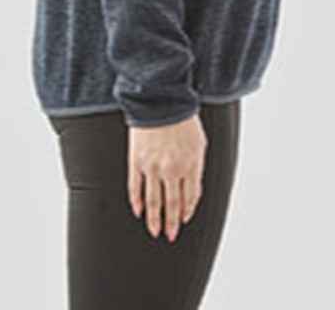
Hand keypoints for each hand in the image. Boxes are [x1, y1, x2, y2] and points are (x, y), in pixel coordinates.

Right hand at [127, 111, 207, 241]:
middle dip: (172, 222)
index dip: (187, 210)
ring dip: (154, 218)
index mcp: (190, 164)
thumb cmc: (183, 117)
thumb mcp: (199, 142)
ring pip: (153, 200)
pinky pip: (135, 186)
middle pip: (172, 203)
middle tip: (170, 236)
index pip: (190, 196)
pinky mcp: (136, 160)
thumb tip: (192, 189)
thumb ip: (197, 166)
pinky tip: (138, 211)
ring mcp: (152, 166)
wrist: (160, 99)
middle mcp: (171, 169)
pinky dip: (136, 201)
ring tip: (154, 231)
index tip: (184, 219)